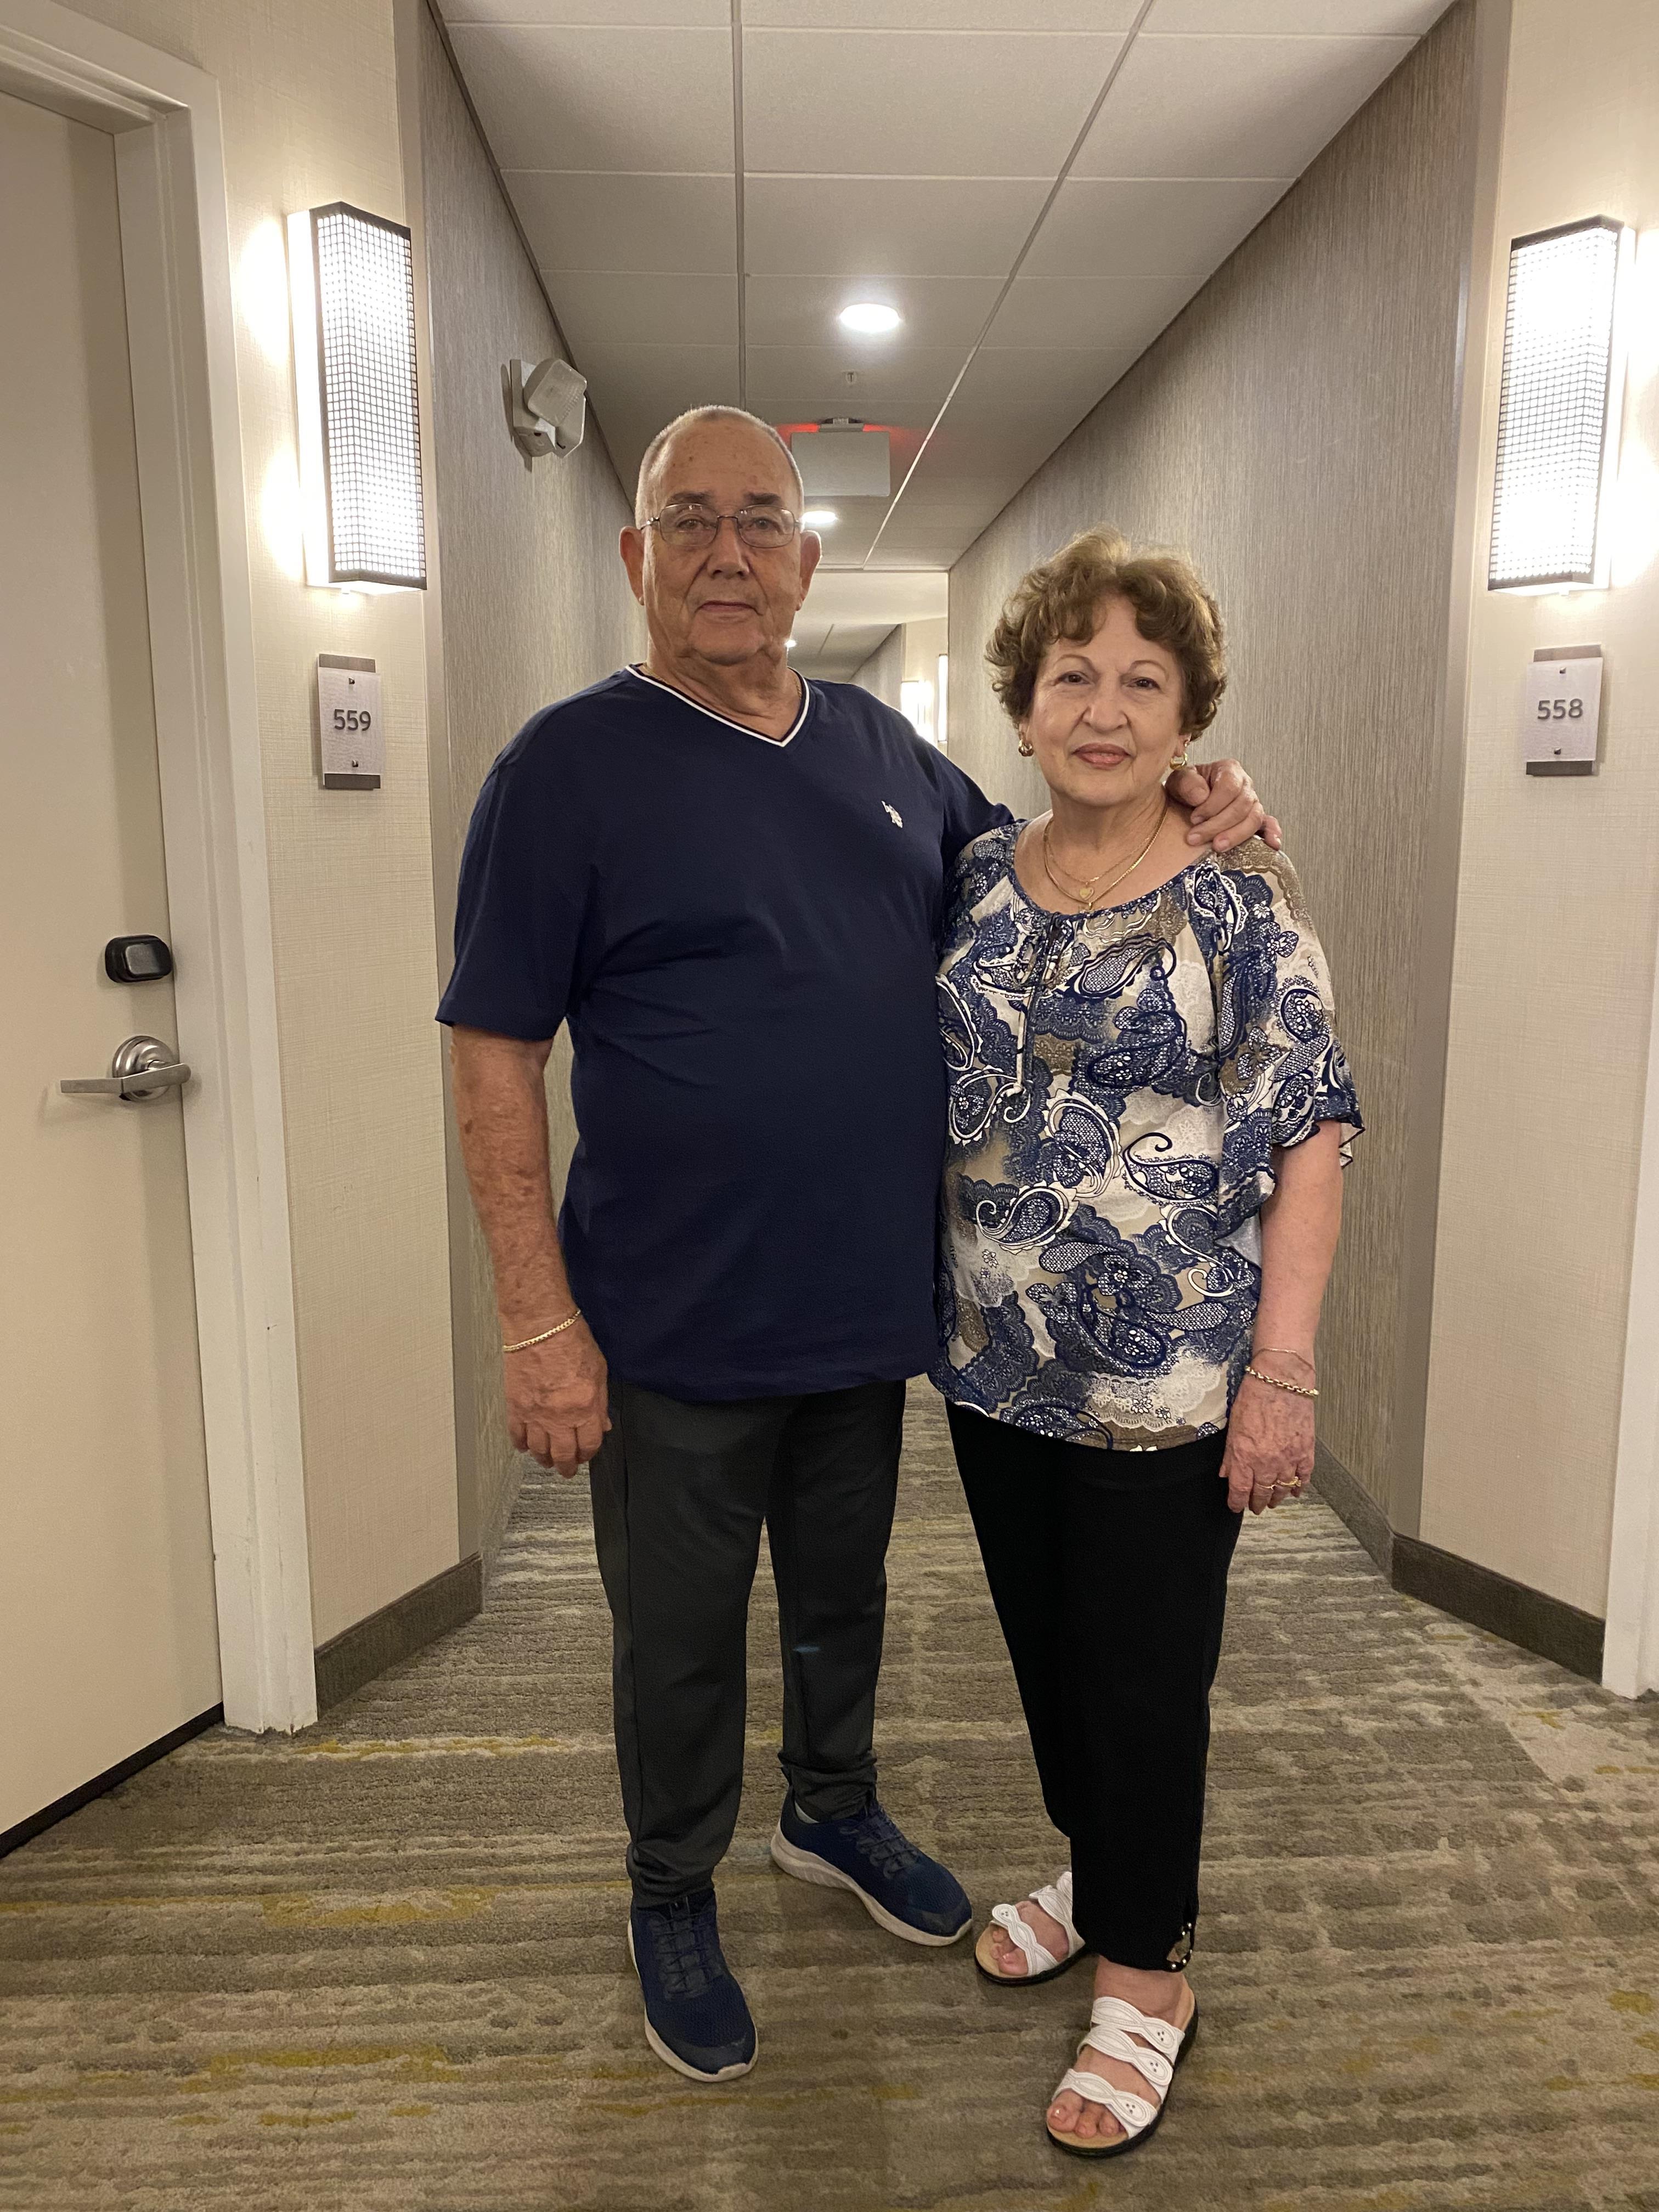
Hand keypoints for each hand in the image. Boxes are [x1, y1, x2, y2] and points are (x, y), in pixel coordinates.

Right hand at [504, 1320, 609, 1477]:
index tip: (586, 1455)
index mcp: (586, 1407)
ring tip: (547, 1460)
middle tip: (566, 1470)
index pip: (589, 1444)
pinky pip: (517, 1435)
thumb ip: (600, 1402)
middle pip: (564, 1454)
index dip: (589, 1454)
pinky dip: (521, 1444)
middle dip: (567, 1466)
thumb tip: (602, 1423)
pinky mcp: (516, 1407)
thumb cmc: (570, 1340)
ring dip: (544, 1459)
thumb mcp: (599, 1372)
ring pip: (539, 1450)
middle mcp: (560, 1416)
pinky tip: (525, 1446)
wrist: (539, 1326)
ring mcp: (536, 1414)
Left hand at [1170, 759, 1281, 852]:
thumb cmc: (1185, 790)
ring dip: (1235, 835)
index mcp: (1228, 770)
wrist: (1185, 803)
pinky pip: (1268, 825)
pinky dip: (1271, 834)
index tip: (1194, 818)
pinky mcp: (1255, 820)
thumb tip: (1201, 796)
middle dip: (1217, 825)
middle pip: (1241, 806)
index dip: (1212, 805)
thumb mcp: (1178, 781)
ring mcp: (1252, 803)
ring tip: (1217, 847)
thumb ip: (1186, 783)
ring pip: (1253, 819)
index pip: (1229, 787)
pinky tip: (1271, 844)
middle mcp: (1245, 785)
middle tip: (1196, 838)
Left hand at [1220, 1372, 1313, 1514]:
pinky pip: (1303, 1477)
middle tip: (1255, 1507)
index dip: (1236, 1503)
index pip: (1240, 1491)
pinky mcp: (1306, 1451)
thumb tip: (1226, 1474)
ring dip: (1276, 1498)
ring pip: (1283, 1489)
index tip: (1235, 1506)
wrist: (1281, 1380)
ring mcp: (1289, 1459)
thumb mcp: (1233, 1426)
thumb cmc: (1254, 1396)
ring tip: (1272, 1502)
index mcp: (1246, 1457)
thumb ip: (1230, 1455)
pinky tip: (1295, 1491)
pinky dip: (1299, 1487)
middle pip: (1262, 1493)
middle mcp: (1268, 1463)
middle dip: (1256, 1503)